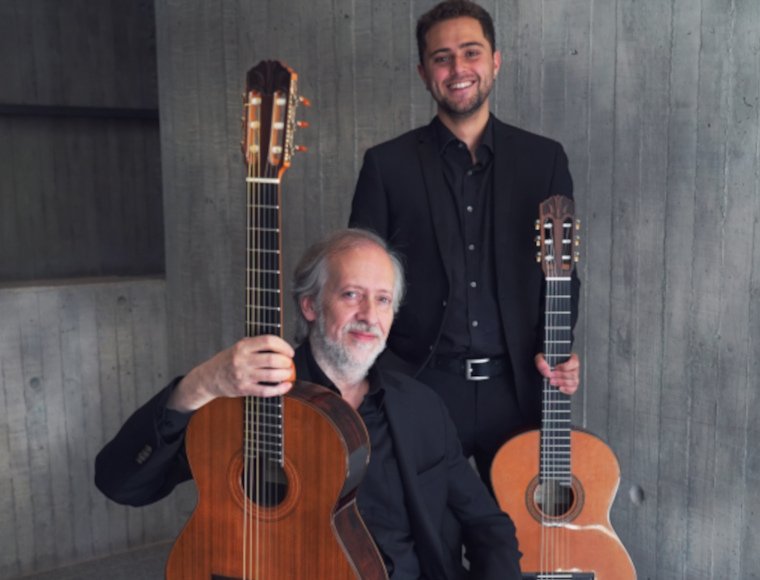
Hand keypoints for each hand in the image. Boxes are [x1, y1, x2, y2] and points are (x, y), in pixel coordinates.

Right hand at [168, 335, 295, 411]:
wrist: (209, 378)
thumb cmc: (228, 361)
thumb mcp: (239, 347)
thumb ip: (257, 345)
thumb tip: (282, 347)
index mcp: (243, 346)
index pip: (268, 341)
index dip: (283, 346)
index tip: (290, 352)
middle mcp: (242, 360)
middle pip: (272, 359)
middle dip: (286, 362)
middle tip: (290, 364)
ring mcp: (243, 376)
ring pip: (271, 375)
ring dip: (285, 375)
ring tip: (288, 373)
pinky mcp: (243, 389)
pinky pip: (265, 391)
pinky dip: (279, 389)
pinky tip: (286, 386)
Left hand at [534, 352, 579, 394]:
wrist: (543, 370)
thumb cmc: (544, 362)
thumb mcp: (540, 358)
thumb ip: (541, 362)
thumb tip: (547, 373)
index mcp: (570, 359)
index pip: (574, 362)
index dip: (565, 366)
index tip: (555, 367)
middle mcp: (574, 368)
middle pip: (573, 374)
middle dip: (561, 376)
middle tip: (551, 376)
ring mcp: (574, 378)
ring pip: (574, 382)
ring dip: (562, 382)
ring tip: (552, 382)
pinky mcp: (572, 386)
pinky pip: (573, 389)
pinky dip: (567, 389)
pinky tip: (559, 388)